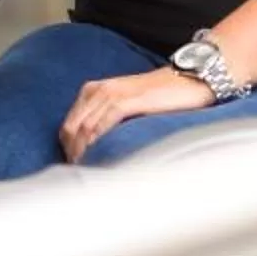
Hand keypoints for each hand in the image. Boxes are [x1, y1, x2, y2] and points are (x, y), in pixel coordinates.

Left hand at [60, 64, 216, 163]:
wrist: (188, 80)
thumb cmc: (160, 97)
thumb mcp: (127, 105)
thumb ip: (108, 119)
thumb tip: (96, 147)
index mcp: (93, 90)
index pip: (69, 124)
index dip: (69, 148)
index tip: (76, 167)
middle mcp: (98, 90)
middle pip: (71, 128)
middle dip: (72, 153)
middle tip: (80, 175)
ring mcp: (111, 93)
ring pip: (84, 128)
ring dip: (82, 152)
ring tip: (87, 171)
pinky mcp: (127, 100)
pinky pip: (103, 123)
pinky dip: (96, 142)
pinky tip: (98, 157)